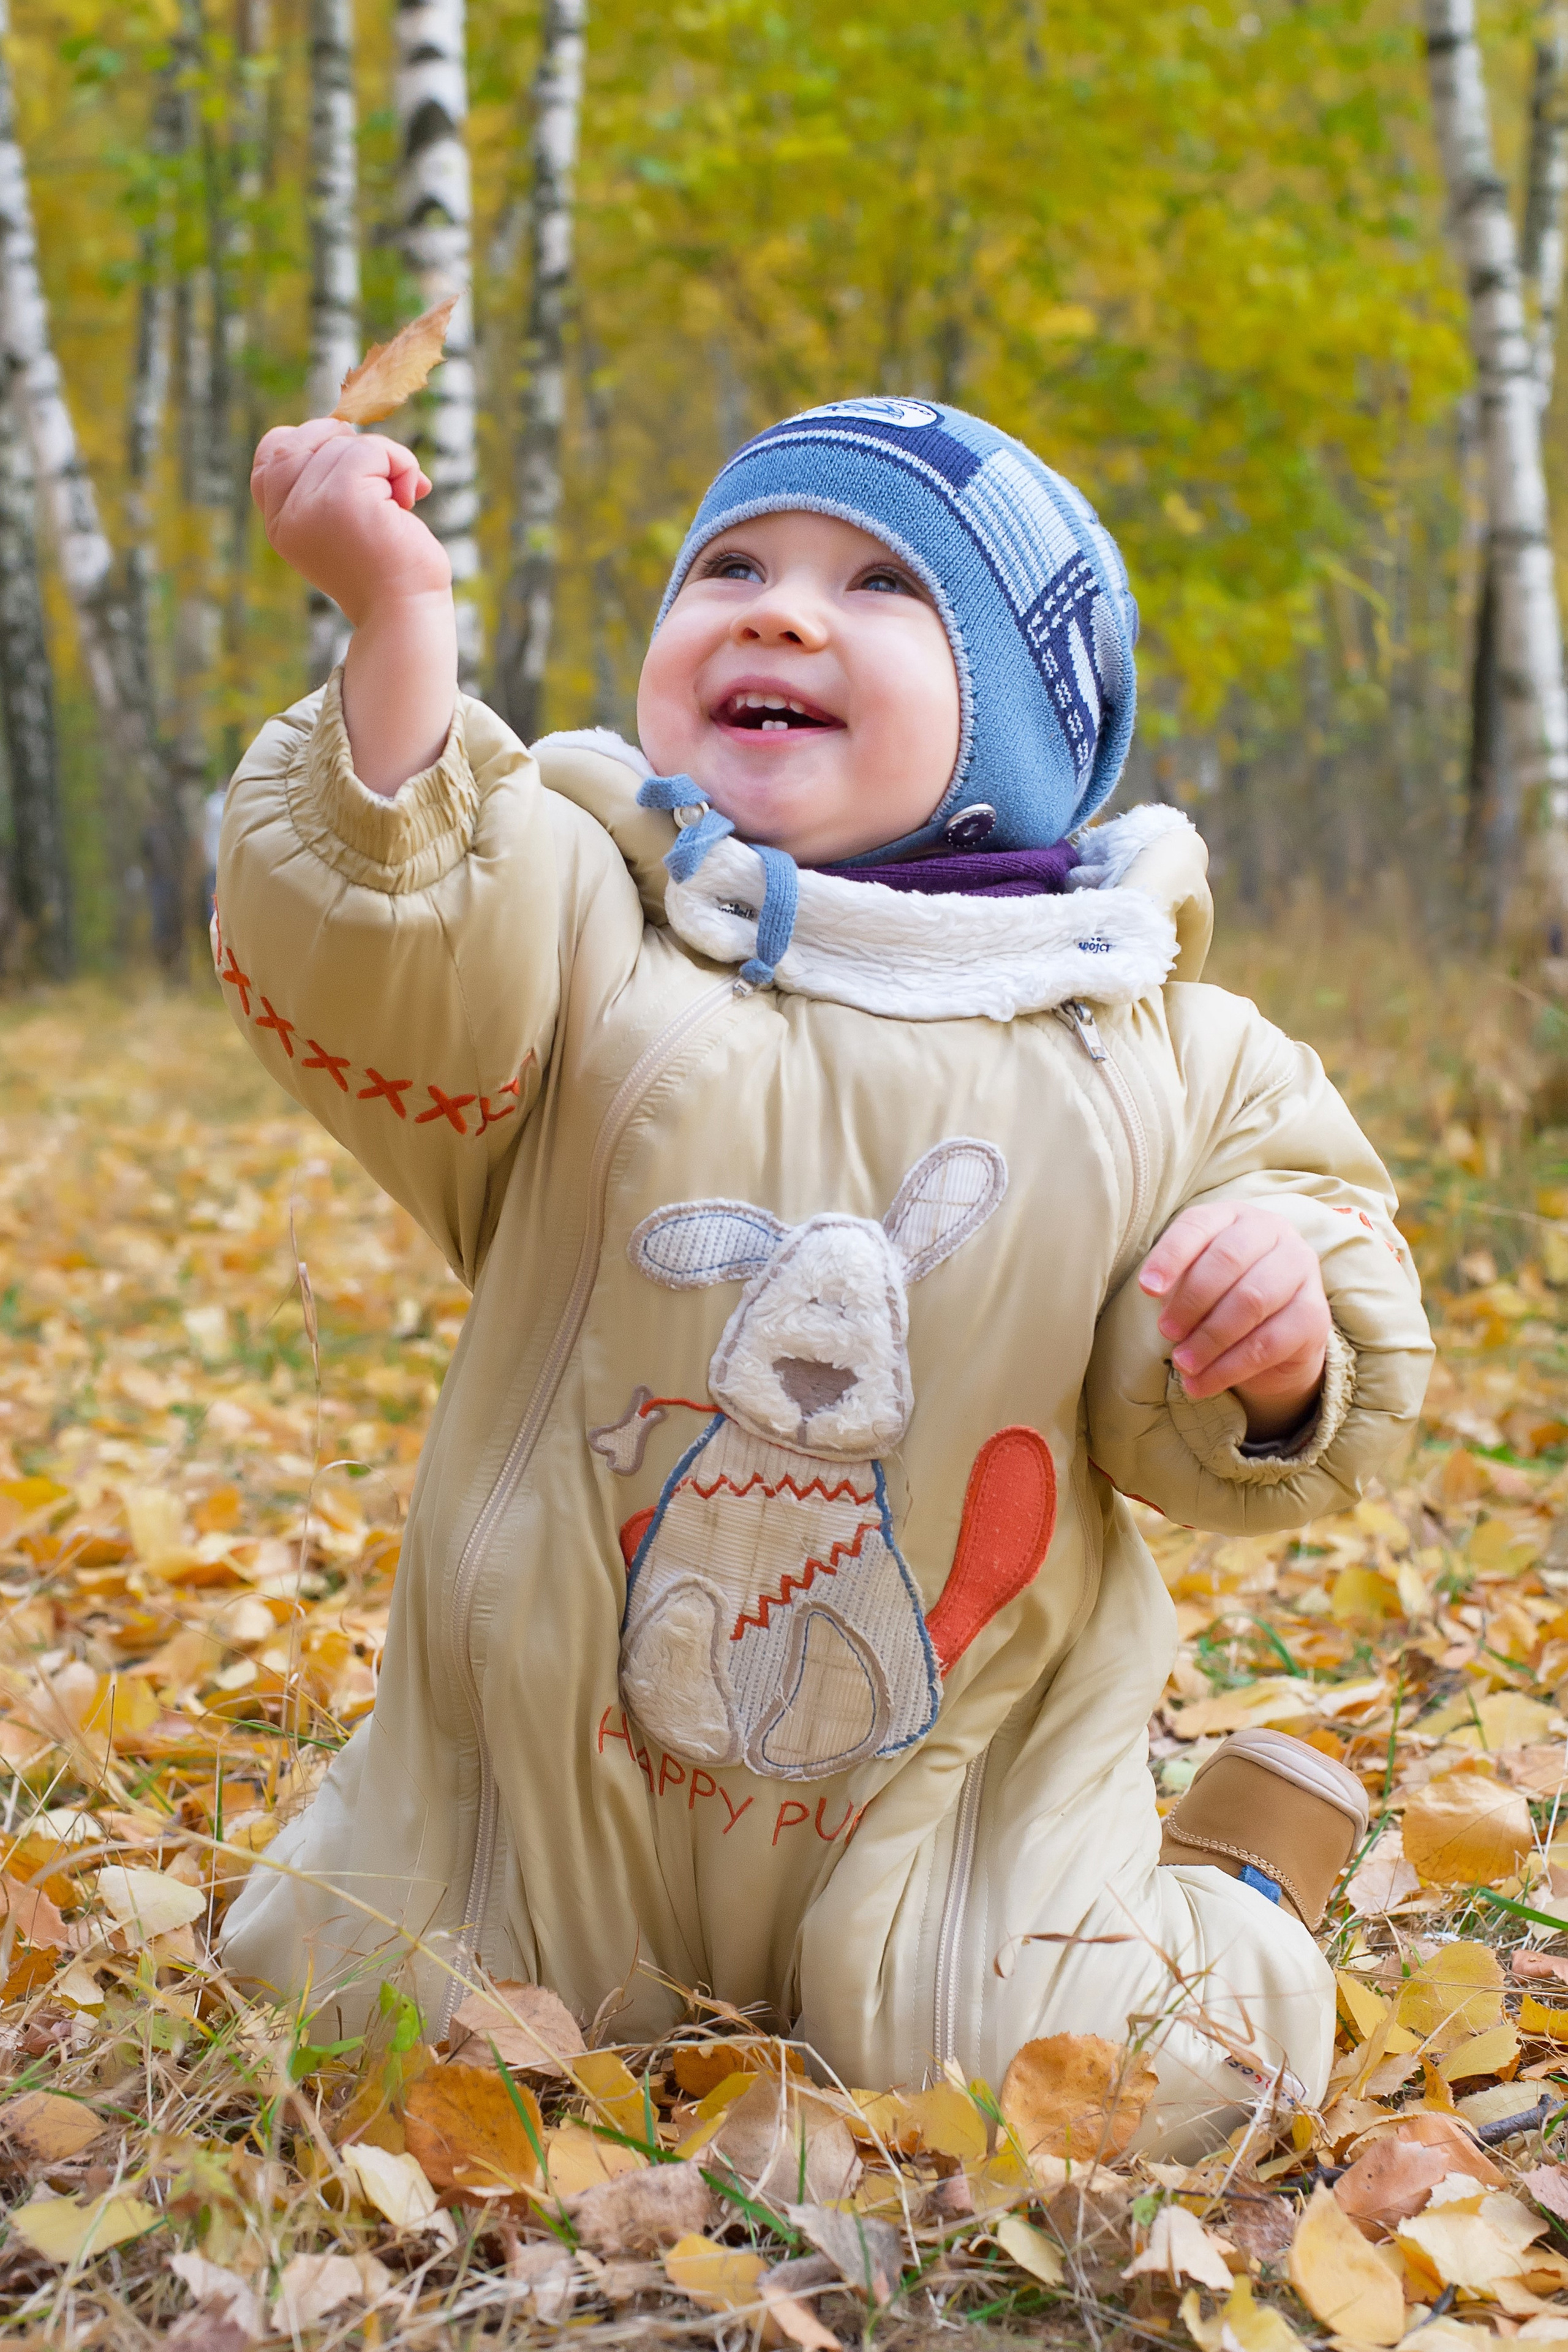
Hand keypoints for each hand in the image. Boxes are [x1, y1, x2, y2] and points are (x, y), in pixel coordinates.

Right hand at [250, 418, 450, 620]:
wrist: (406, 614)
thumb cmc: (387, 570)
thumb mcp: (342, 524)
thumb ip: (327, 484)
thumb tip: (346, 426)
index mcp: (281, 524)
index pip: (272, 454)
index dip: (309, 440)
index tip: (351, 462)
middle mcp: (288, 517)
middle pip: (305, 440)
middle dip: (348, 445)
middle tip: (385, 476)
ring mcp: (311, 507)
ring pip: (344, 443)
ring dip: (386, 459)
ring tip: (403, 498)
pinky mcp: (343, 499)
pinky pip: (371, 449)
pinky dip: (399, 462)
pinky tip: (411, 495)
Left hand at [1138, 1202, 1329, 1443]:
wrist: (1275, 1335)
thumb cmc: (1219, 1297)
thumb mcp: (1191, 1282)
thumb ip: (1177, 1281)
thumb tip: (1154, 1290)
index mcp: (1233, 1215)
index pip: (1198, 1225)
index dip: (1171, 1257)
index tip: (1147, 1289)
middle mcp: (1273, 1231)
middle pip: (1228, 1260)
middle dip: (1191, 1301)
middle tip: (1166, 1332)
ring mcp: (1301, 1268)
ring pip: (1251, 1301)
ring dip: (1210, 1338)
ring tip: (1183, 1363)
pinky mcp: (1315, 1313)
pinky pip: (1269, 1342)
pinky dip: (1230, 1367)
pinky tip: (1203, 1383)